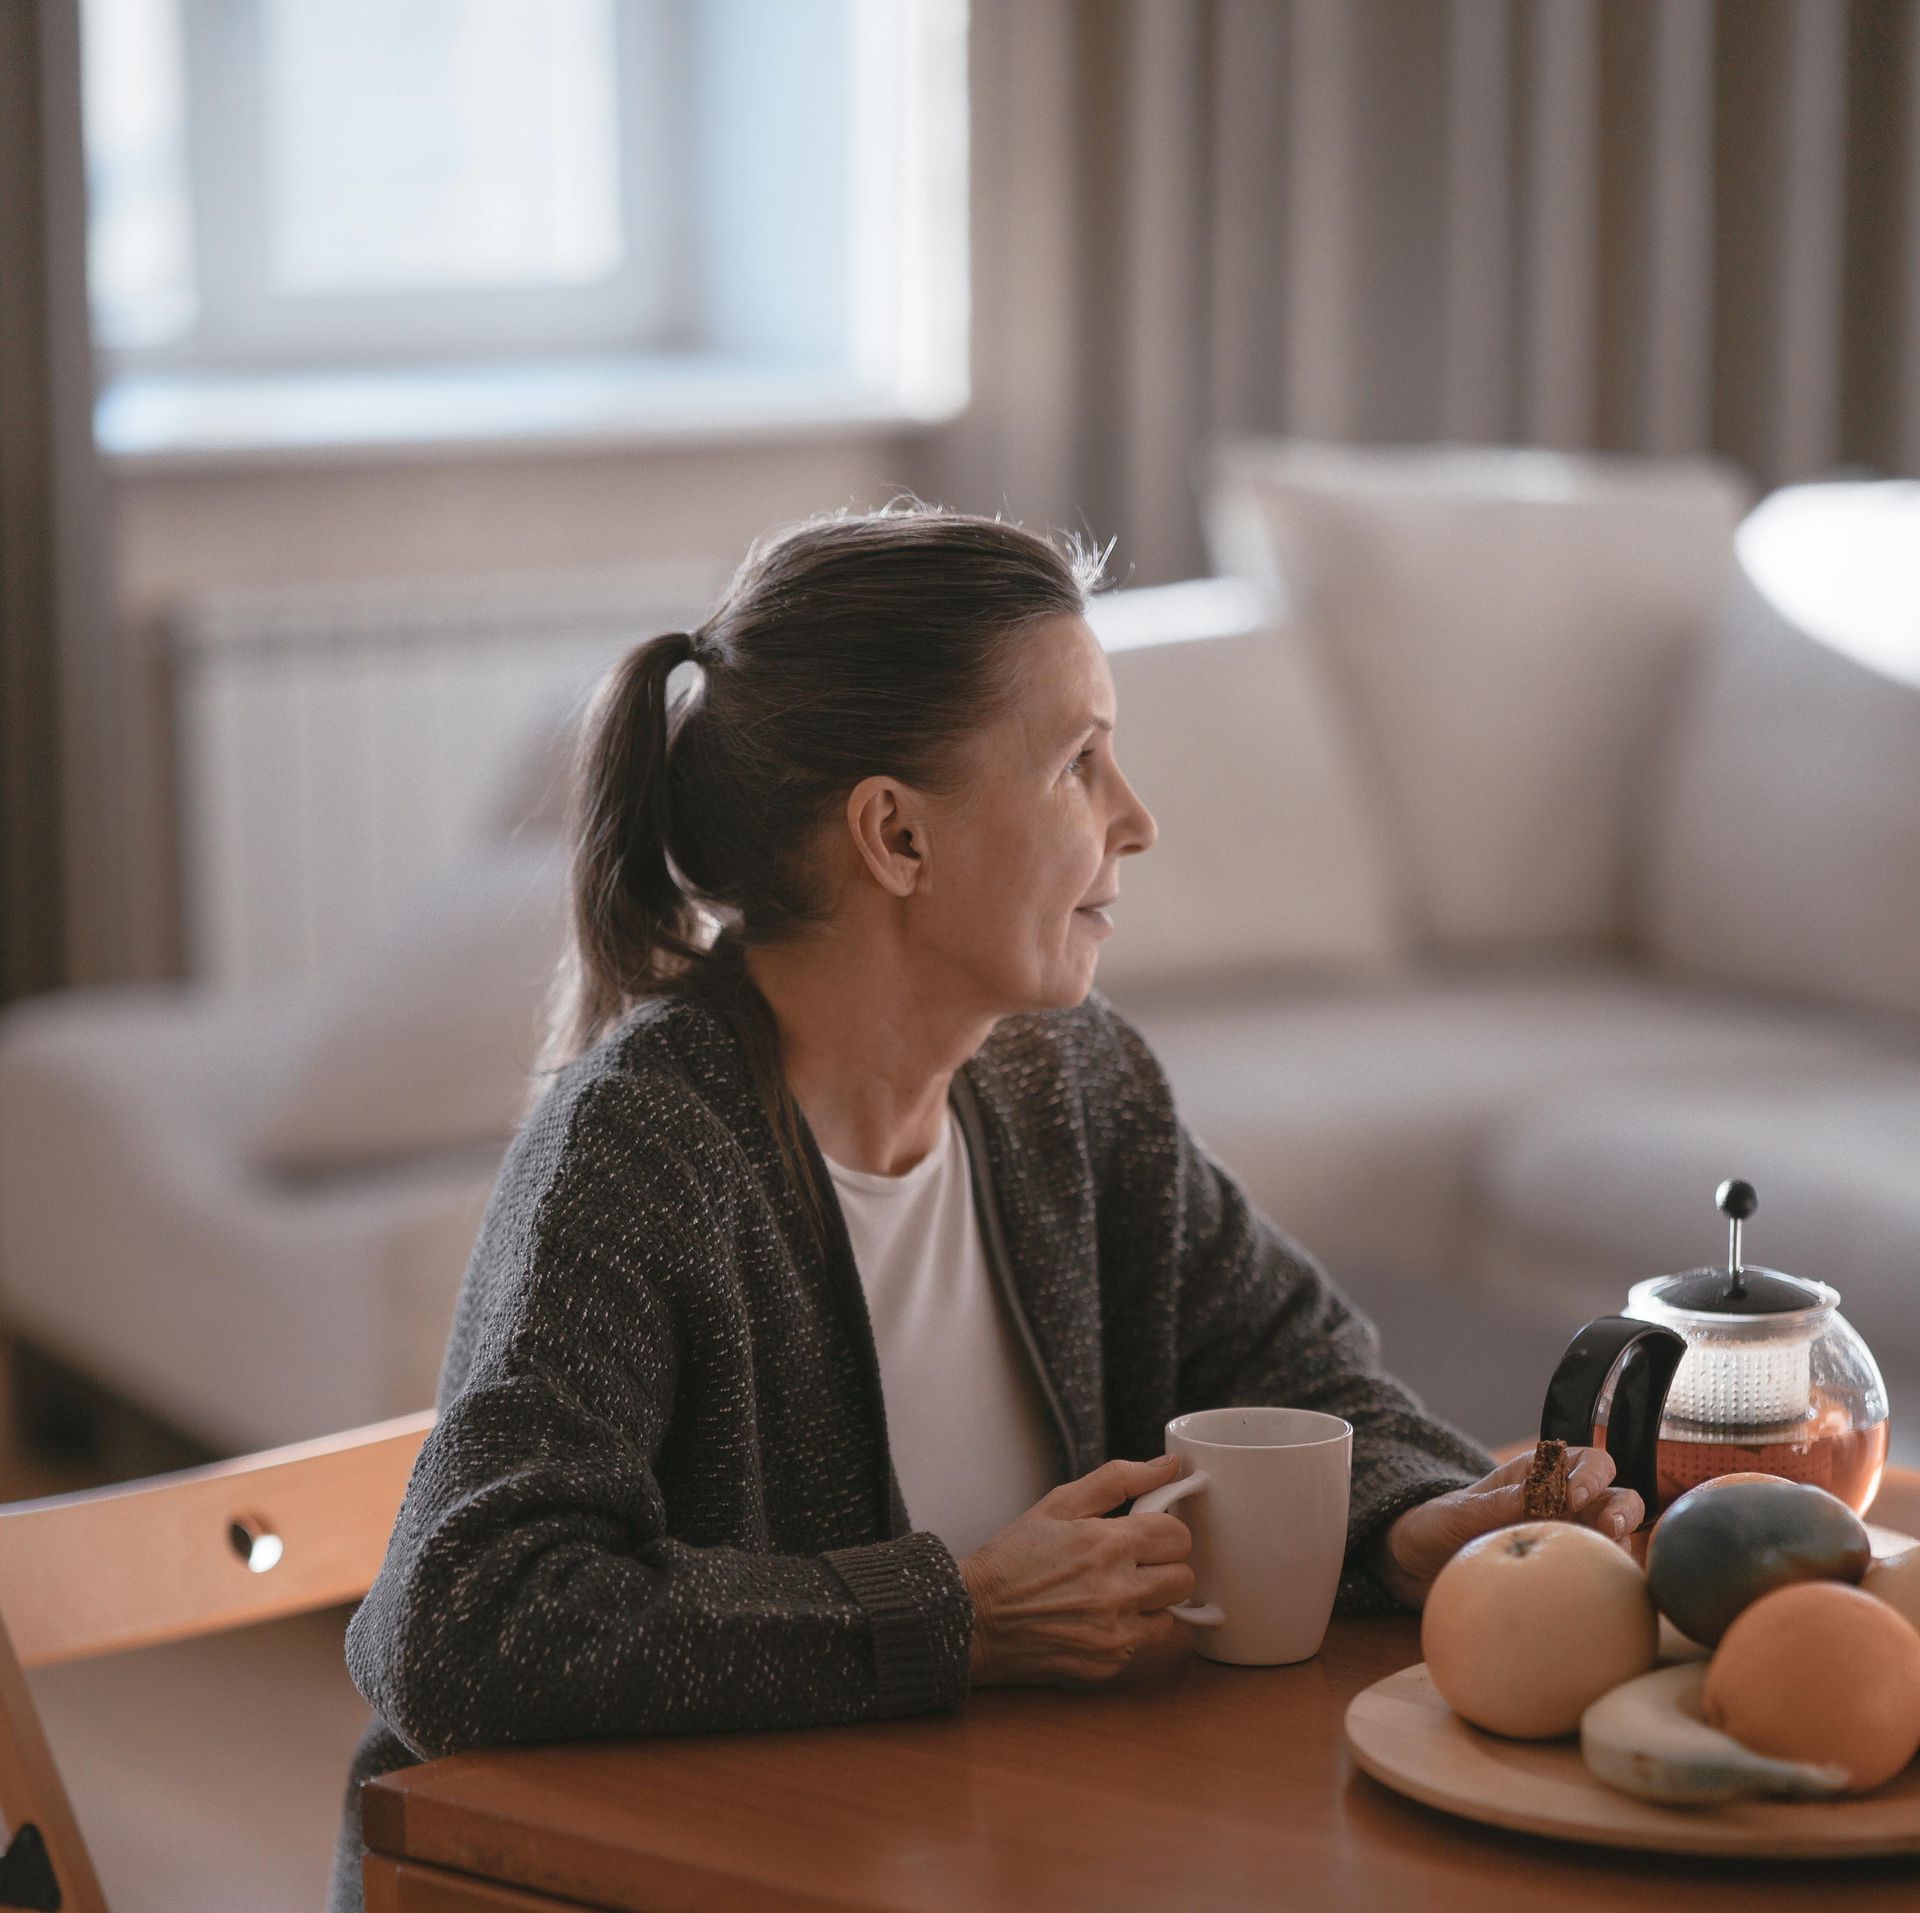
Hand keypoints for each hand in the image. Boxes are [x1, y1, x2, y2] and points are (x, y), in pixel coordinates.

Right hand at [957, 1455, 1199, 1688]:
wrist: (974, 1618)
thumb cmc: (1013, 1558)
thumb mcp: (1058, 1504)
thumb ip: (1118, 1479)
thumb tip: (1168, 1466)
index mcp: (1108, 1544)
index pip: (1179, 1535)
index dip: (1164, 1531)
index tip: (1146, 1533)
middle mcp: (1118, 1591)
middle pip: (1184, 1577)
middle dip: (1164, 1566)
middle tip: (1134, 1563)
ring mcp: (1114, 1634)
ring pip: (1170, 1615)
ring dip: (1151, 1602)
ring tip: (1116, 1593)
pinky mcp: (1107, 1664)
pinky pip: (1141, 1645)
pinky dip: (1128, 1632)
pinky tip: (1095, 1619)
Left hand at [1368, 1446, 1645, 1609]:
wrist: (1419, 1565)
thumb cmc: (1439, 1526)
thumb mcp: (1462, 1511)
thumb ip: (1499, 1504)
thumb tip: (1540, 1495)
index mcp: (1539, 1476)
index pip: (1587, 1462)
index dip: (1592, 1474)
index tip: (1573, 1496)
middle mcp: (1564, 1506)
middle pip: (1618, 1497)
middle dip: (1623, 1509)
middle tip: (1609, 1530)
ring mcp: (1569, 1541)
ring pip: (1619, 1538)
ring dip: (1625, 1545)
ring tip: (1613, 1560)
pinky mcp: (1566, 1575)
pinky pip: (1601, 1576)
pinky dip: (1613, 1582)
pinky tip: (1608, 1596)